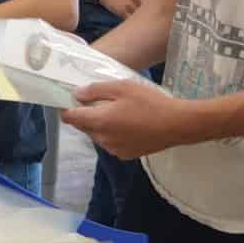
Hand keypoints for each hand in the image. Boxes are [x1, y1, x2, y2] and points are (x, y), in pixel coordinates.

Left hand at [64, 77, 198, 159]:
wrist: (176, 125)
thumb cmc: (149, 103)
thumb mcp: (122, 88)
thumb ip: (96, 90)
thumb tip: (76, 94)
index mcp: (99, 122)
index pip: (71, 118)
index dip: (66, 108)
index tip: (70, 99)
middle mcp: (102, 139)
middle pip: (84, 127)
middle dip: (85, 115)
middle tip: (98, 101)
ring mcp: (114, 149)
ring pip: (97, 136)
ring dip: (100, 125)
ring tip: (117, 112)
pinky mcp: (126, 155)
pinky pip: (111, 143)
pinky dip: (112, 134)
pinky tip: (127, 124)